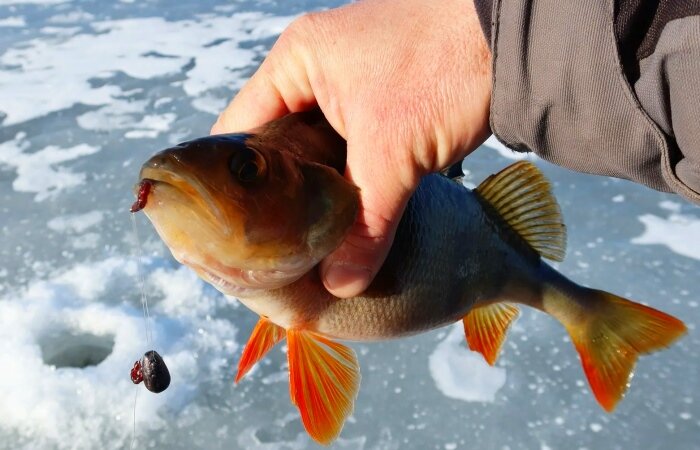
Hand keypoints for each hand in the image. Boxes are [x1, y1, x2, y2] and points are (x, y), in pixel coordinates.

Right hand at [211, 0, 491, 297]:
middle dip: (281, 195)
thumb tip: (340, 286)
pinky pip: (351, 148)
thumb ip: (365, 224)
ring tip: (310, 240)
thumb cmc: (444, 68)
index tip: (236, 234)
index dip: (234, 186)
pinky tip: (350, 215)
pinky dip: (351, 179)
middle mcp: (315, 69)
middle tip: (276, 246)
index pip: (238, 131)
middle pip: (277, 145)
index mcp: (296, 62)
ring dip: (320, 190)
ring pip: (317, 150)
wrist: (515, 37)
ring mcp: (350, 82)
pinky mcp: (383, 99)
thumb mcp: (395, 153)